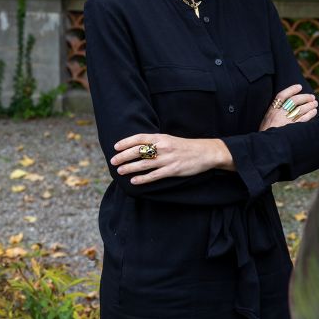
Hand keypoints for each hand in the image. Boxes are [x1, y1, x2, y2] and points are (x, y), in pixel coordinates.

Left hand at [110, 134, 232, 184]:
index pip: (139, 138)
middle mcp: (163, 147)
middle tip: (113, 161)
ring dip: (130, 168)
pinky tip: (134, 181)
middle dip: (123, 156)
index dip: (126, 142)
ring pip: (144, 164)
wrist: (205, 152)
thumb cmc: (185, 146)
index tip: (115, 147)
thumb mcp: (170, 139)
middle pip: (138, 151)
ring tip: (120, 171)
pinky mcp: (172, 170)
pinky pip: (154, 175)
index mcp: (161, 137)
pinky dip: (143, 178)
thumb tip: (138, 146)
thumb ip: (155, 141)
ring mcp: (167, 159)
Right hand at [259, 84, 318, 130]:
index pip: (281, 96)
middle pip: (294, 101)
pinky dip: (310, 114)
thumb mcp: (265, 122)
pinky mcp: (292, 129)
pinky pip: (303, 119)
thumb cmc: (266, 135)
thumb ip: (273, 114)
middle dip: (304, 97)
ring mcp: (286, 121)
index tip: (299, 86)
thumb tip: (284, 107)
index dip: (291, 89)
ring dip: (309, 105)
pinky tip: (314, 112)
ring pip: (300, 109)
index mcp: (271, 111)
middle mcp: (279, 114)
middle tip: (312, 96)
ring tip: (315, 103)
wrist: (266, 147)